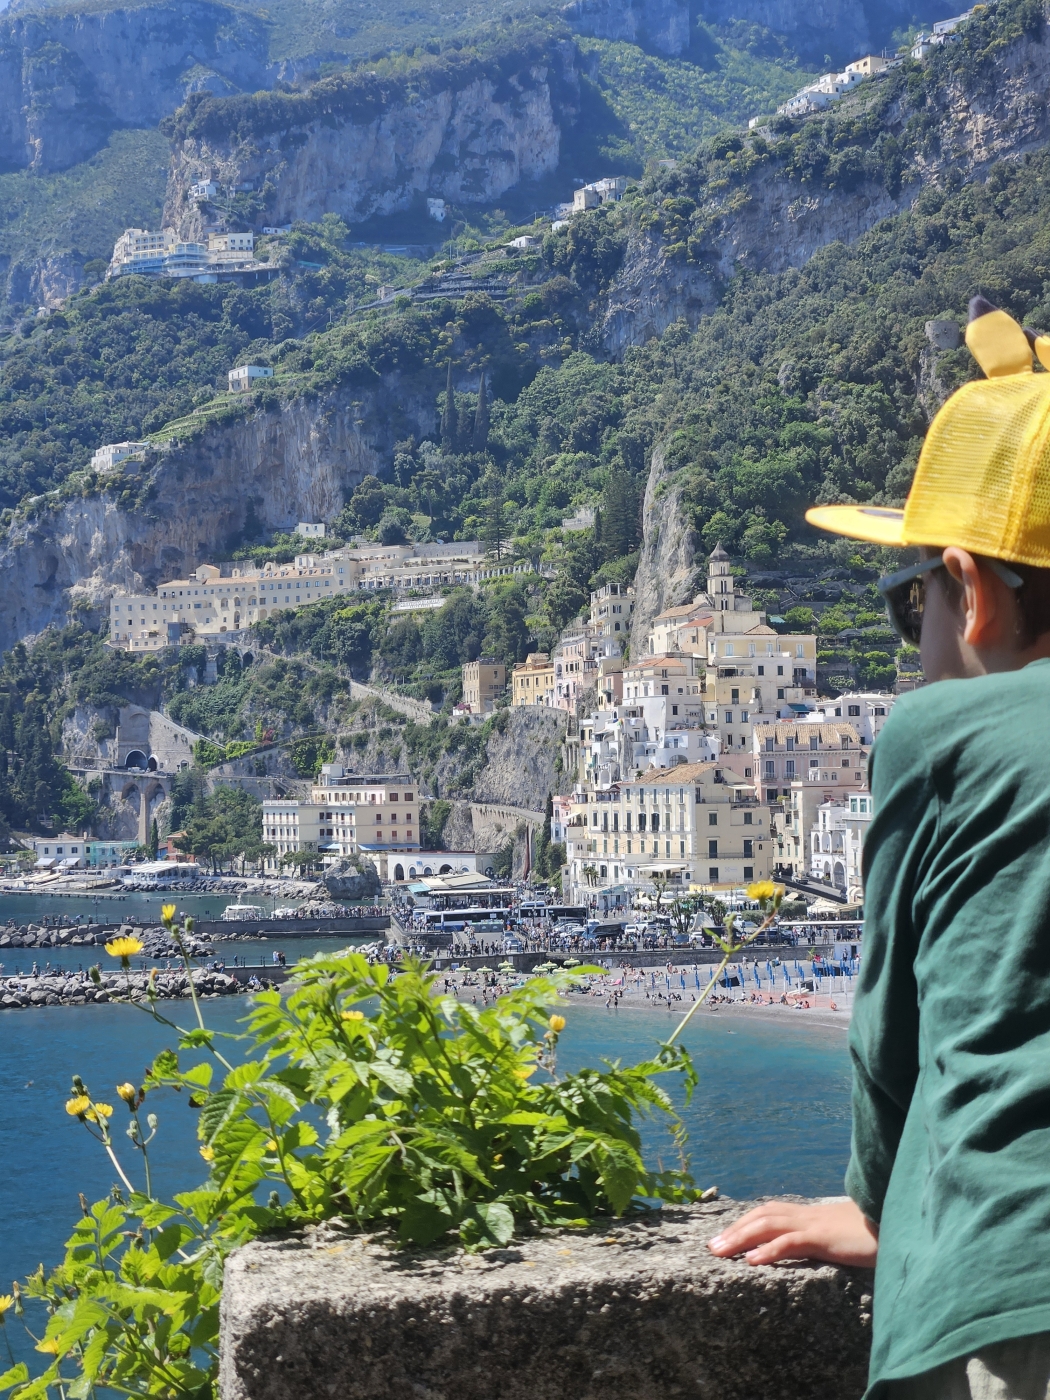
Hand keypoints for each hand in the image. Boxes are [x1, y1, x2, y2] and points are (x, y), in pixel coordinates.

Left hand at [706, 1198, 877, 1267]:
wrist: (897, 1221)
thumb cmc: (874, 1232)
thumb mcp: (842, 1235)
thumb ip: (824, 1237)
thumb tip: (811, 1244)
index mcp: (810, 1215)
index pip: (769, 1212)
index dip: (745, 1222)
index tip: (725, 1236)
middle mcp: (807, 1215)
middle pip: (762, 1216)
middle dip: (734, 1229)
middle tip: (711, 1247)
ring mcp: (814, 1224)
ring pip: (768, 1224)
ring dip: (741, 1237)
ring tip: (720, 1251)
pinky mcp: (825, 1238)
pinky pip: (792, 1242)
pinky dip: (769, 1249)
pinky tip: (752, 1261)